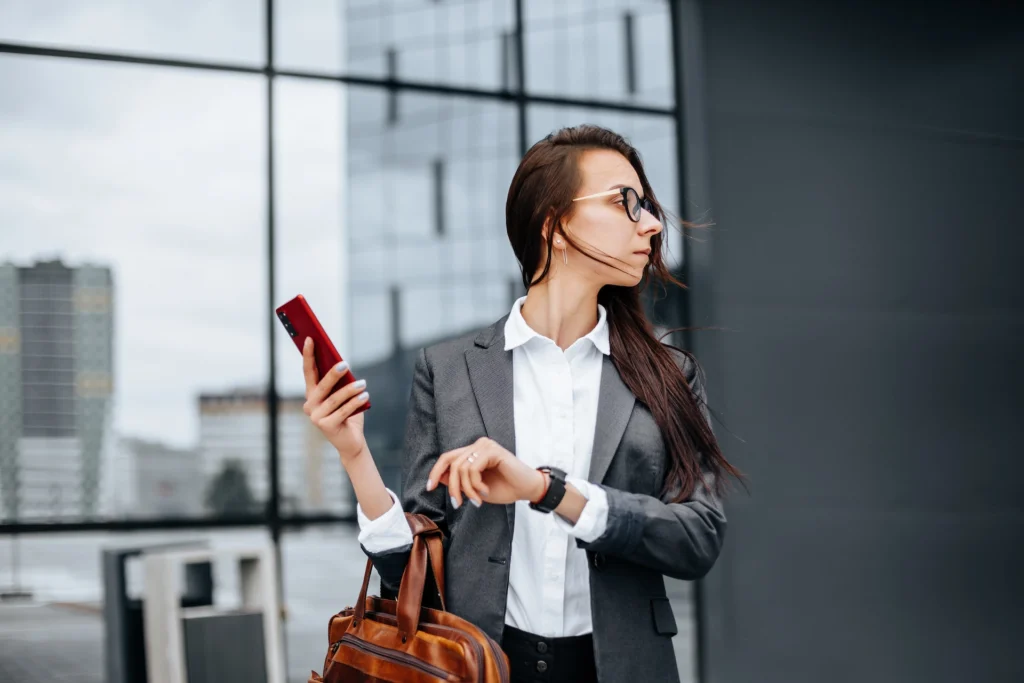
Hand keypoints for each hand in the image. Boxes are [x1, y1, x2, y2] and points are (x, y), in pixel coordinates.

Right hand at [302, 337, 369, 463]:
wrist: (351, 441)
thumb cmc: (348, 414)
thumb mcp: (344, 396)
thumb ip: (341, 383)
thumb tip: (343, 364)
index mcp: (312, 395)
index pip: (308, 372)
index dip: (308, 355)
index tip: (310, 339)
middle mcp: (310, 405)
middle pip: (321, 386)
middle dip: (333, 374)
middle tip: (345, 364)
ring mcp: (316, 417)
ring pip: (334, 399)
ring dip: (350, 390)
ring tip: (363, 383)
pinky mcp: (326, 426)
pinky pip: (343, 411)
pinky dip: (355, 403)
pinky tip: (365, 395)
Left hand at [425, 437, 546, 507]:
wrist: (526, 489)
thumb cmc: (504, 488)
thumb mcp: (475, 488)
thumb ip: (459, 481)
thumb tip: (440, 478)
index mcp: (473, 452)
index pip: (447, 458)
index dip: (436, 472)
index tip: (429, 488)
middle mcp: (478, 445)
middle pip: (451, 463)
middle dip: (452, 487)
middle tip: (457, 503)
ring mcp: (485, 446)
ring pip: (461, 468)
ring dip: (466, 489)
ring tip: (477, 501)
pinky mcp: (493, 450)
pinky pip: (473, 468)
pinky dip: (475, 485)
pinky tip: (485, 491)